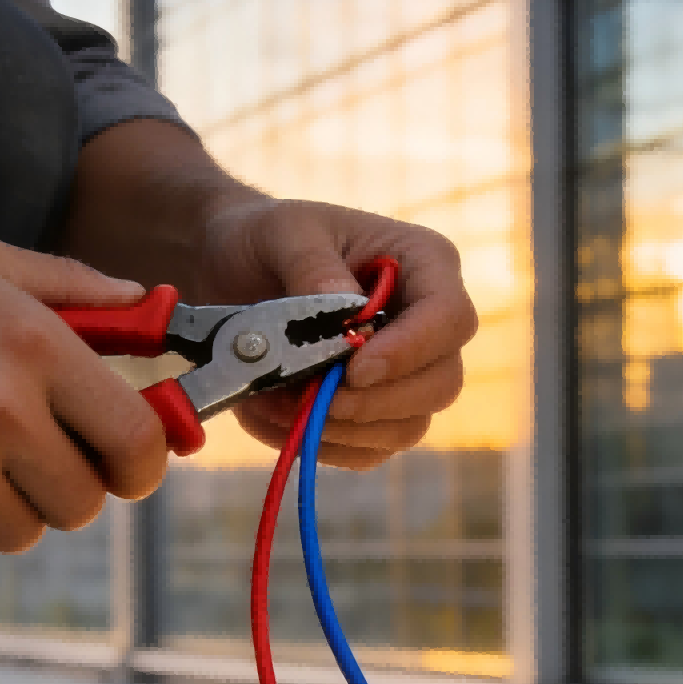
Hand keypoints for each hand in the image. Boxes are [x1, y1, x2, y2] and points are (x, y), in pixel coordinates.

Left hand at [194, 196, 475, 469]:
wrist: (233, 271)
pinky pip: (369, 450)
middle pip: (442, 383)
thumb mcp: (282, 233)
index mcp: (425, 264)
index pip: (449, 317)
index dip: (410, 351)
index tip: (354, 370)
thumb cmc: (268, 239)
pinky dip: (322, 444)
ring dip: (342, 429)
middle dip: (376, 403)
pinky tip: (277, 417)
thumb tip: (343, 310)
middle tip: (315, 399)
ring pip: (409, 426)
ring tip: (277, 404)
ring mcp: (407, 374)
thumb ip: (311, 265)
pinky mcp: (376, 413)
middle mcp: (429, 324)